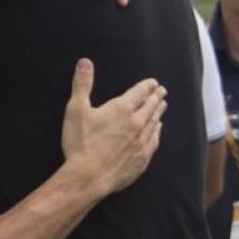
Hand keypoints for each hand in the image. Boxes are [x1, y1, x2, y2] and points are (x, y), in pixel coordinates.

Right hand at [60, 58, 165, 194]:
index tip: (153, 82)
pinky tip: (158, 131)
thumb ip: (82, 84)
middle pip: (150, 107)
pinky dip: (157, 133)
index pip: (138, 93)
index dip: (146, 86)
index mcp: (121, 110)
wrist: (90, 176)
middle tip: (162, 92)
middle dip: (156, 98)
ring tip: (162, 107)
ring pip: (154, 124)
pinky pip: (154, 142)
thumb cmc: (81, 143)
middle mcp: (136, 124)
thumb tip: (85, 62)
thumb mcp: (76, 109)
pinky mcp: (142, 159)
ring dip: (158, 113)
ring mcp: (141, 142)